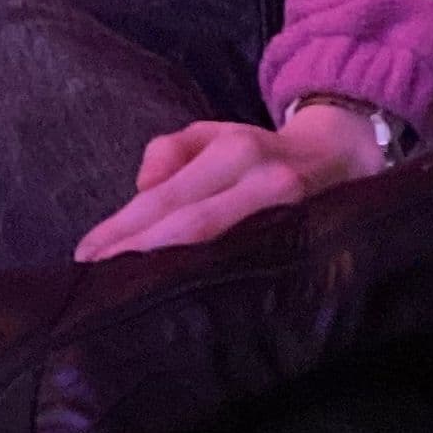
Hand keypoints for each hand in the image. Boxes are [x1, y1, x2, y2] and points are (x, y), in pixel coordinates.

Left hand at [73, 105, 395, 264]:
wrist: (346, 154)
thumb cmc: (262, 150)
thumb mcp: (215, 132)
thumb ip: (171, 151)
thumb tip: (143, 188)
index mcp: (234, 152)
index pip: (167, 196)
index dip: (125, 227)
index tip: (86, 254)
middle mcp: (265, 182)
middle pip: (191, 225)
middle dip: (139, 254)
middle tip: (95, 282)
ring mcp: (294, 216)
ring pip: (223, 248)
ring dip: (172, 273)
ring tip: (127, 294)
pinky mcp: (312, 242)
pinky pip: (256, 265)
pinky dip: (216, 282)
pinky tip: (185, 300)